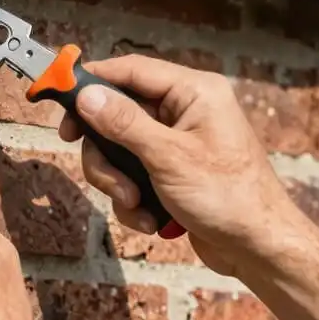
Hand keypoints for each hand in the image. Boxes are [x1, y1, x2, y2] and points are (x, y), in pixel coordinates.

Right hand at [59, 54, 302, 276]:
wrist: (260, 249)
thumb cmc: (230, 198)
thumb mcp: (168, 158)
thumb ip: (124, 123)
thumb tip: (87, 95)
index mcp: (194, 92)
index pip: (130, 70)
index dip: (91, 81)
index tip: (57, 94)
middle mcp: (185, 110)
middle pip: (117, 114)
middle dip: (107, 153)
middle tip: (105, 175)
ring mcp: (177, 142)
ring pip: (120, 149)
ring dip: (119, 182)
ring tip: (137, 205)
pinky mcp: (171, 170)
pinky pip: (133, 174)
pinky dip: (134, 199)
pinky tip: (151, 219)